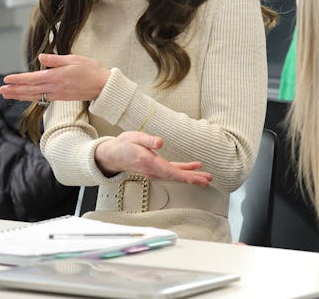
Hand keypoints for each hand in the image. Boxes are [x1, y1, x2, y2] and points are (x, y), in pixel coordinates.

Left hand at [0, 53, 110, 102]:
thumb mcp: (75, 59)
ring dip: (19, 95)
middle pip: (30, 89)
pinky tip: (25, 96)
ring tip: (7, 95)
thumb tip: (41, 57)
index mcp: (57, 76)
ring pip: (34, 96)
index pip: (33, 78)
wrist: (104, 86)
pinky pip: (42, 98)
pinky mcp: (61, 97)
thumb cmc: (91, 70)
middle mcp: (55, 87)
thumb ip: (56, 60)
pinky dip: (30, 98)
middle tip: (1, 90)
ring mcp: (58, 94)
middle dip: (14, 90)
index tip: (7, 79)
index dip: (19, 79)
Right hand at [94, 131, 212, 185]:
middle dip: (193, 179)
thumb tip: (160, 142)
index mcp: (149, 162)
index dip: (185, 176)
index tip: (197, 179)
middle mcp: (153, 170)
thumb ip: (148, 139)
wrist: (111, 155)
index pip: (170, 171)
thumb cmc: (122, 146)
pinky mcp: (155, 169)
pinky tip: (192, 168)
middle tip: (207, 180)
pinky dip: (183, 171)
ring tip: (205, 176)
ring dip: (191, 177)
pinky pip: (171, 172)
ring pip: (175, 176)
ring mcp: (154, 171)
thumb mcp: (133, 138)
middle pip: (176, 177)